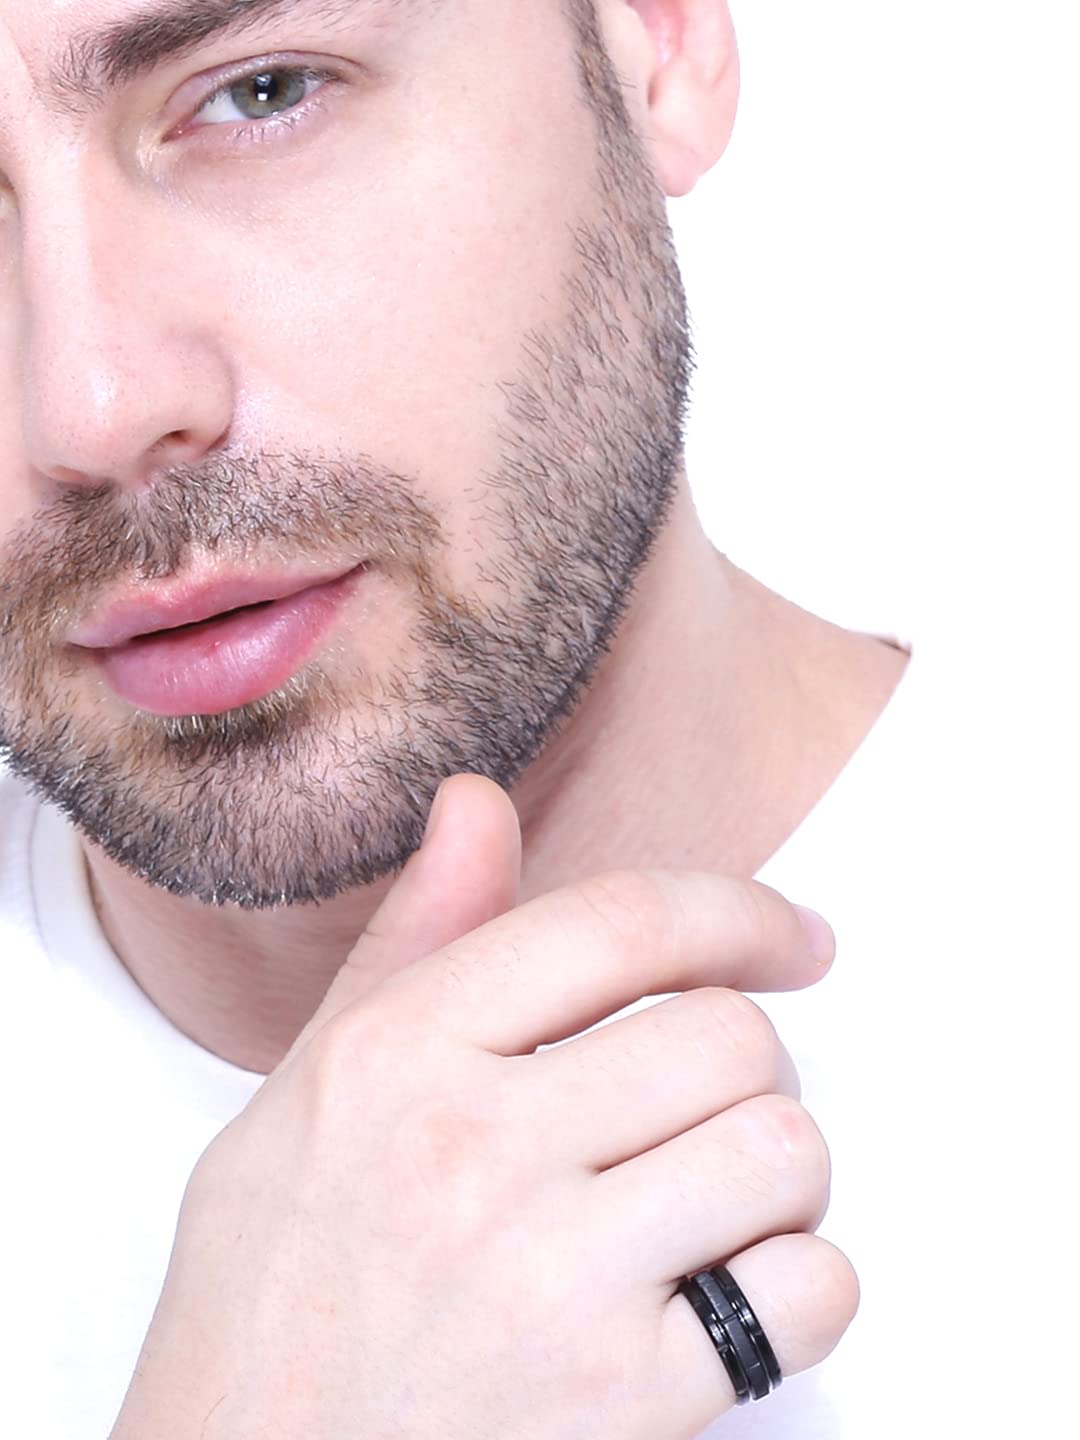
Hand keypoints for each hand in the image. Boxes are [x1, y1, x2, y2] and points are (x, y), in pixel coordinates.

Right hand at [111, 775, 857, 1439]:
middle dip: (743, 1065)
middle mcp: (475, 1152)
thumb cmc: (277, 1288)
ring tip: (707, 1202)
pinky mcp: (622, 1400)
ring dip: (775, 1172)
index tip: (792, 938)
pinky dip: (798, 1284)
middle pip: (728, 1034)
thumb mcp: (315, 1083)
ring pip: (782, 1149)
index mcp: (400, 1053)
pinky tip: (723, 1295)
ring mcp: (552, 1280)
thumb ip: (414, 938)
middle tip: (699, 1109)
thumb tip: (477, 802)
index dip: (738, 913)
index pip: (623, 924)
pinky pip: (807, 1290)